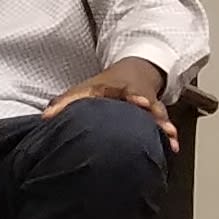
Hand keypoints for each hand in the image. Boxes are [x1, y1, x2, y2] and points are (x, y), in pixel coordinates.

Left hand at [37, 61, 178, 148]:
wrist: (133, 73)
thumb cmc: (103, 87)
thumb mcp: (83, 90)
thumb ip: (64, 103)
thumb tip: (45, 117)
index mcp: (118, 87)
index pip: (126, 90)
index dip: (133, 95)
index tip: (137, 100)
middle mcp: (136, 94)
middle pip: (147, 102)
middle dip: (153, 112)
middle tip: (160, 122)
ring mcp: (148, 104)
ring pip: (158, 114)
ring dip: (164, 125)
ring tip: (170, 137)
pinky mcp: (155, 115)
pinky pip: (163, 124)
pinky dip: (168, 134)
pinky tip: (172, 146)